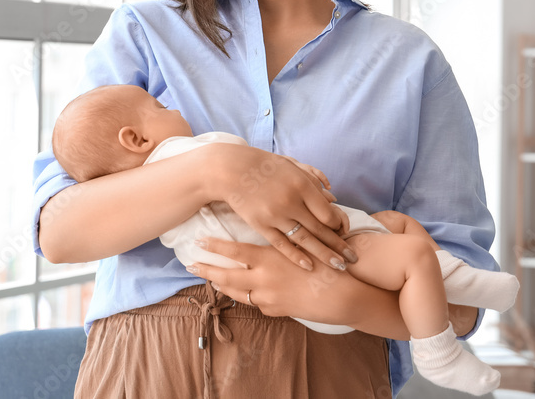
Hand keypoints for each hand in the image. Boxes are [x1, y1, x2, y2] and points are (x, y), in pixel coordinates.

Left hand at [188, 239, 360, 323]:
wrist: (344, 295)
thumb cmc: (327, 262)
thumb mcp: (303, 243)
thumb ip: (282, 237)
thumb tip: (270, 223)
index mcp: (270, 257)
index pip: (235, 249)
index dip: (215, 245)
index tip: (198, 240)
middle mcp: (264, 278)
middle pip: (226, 276)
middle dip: (206, 270)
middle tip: (190, 265)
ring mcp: (268, 297)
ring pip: (237, 292)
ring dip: (223, 285)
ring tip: (212, 279)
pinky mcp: (276, 311)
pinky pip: (255, 303)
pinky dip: (248, 296)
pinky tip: (243, 292)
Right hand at [211, 145, 356, 270]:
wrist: (230, 170)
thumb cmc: (264, 165)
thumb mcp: (291, 164)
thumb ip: (314, 177)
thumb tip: (332, 195)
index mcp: (301, 185)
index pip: (327, 211)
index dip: (339, 224)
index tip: (345, 232)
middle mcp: (291, 201)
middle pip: (320, 229)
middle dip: (339, 245)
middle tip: (354, 259)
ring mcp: (275, 215)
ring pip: (305, 240)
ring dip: (324, 255)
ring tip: (339, 267)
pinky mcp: (261, 225)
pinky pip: (282, 244)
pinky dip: (297, 256)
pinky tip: (310, 266)